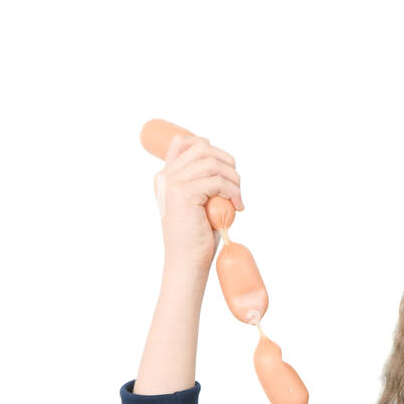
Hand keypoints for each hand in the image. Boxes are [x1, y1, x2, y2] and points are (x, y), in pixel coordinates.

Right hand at [153, 135, 243, 271]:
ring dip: (233, 179)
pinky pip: (217, 181)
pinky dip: (233, 191)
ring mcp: (172, 183)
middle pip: (202, 148)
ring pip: (212, 163)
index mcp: (166, 176)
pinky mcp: (183, 194)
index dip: (209, 148)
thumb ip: (205, 181)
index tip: (225, 169)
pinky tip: (237, 207)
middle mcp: (165, 176)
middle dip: (227, 163)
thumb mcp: (201, 202)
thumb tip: (226, 164)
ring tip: (237, 199)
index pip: (184, 142)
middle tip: (236, 187)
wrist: (187, 262)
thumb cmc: (197, 236)